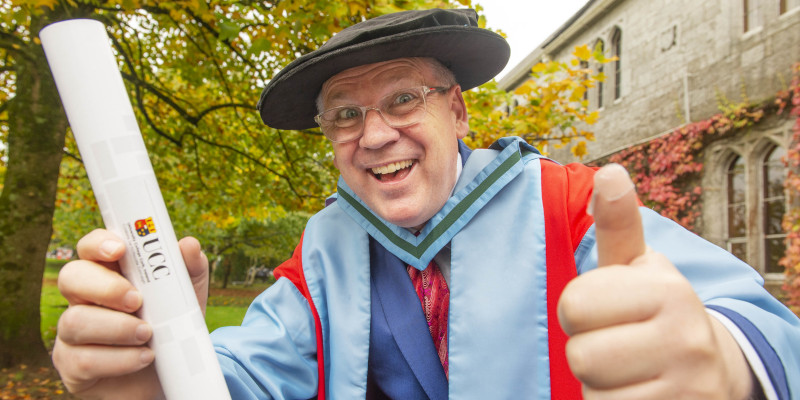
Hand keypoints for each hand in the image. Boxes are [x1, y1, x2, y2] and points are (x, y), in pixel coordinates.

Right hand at [51, 229, 208, 398]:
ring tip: (148, 334)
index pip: (90, 247)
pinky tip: (143, 357)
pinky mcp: (73, 366)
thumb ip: (191, 269)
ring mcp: (73, 332)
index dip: (98, 243)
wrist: (171, 374)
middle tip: (136, 300)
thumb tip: (188, 245)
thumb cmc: (172, 326)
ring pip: (74, 321)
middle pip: (71, 277)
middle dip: (105, 287)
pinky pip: (83, 360)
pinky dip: (119, 359)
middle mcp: (84, 298)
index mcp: (109, 273)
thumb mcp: (188, 296)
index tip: (120, 249)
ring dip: (116, 328)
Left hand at [556, 164, 753, 398]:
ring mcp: (687, 387)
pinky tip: (636, 392)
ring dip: (599, 384)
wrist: (712, 370)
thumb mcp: (638, 268)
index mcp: (668, 290)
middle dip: (587, 350)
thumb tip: (610, 173)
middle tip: (617, 343)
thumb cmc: (656, 311)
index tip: (606, 310)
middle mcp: (685, 338)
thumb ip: (617, 226)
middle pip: (580, 355)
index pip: (573, 305)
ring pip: (592, 392)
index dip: (578, 310)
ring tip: (628, 370)